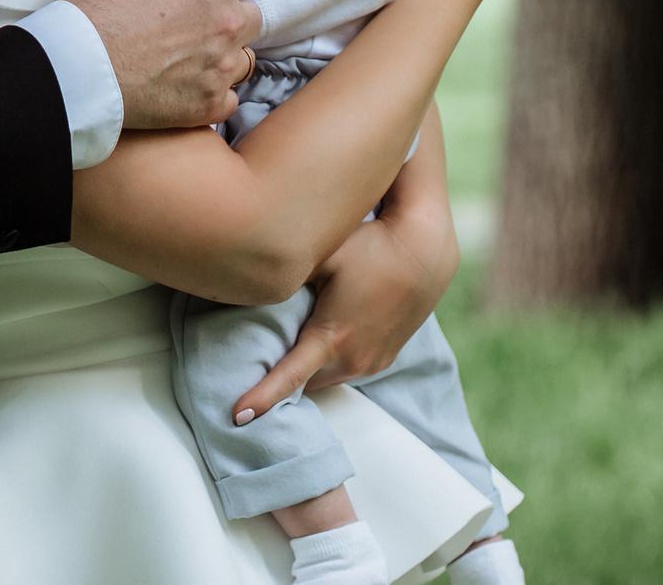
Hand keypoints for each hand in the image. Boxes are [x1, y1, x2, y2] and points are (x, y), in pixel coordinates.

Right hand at [59, 0, 259, 128]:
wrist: (73, 66)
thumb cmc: (94, 3)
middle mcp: (226, 22)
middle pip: (251, 17)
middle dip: (228, 16)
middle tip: (190, 23)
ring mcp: (220, 67)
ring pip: (242, 59)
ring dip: (221, 56)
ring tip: (184, 57)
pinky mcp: (207, 104)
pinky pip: (228, 99)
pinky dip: (211, 93)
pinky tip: (183, 86)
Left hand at [227, 199, 457, 421]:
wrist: (425, 250)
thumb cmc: (370, 246)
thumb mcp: (322, 257)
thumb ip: (287, 278)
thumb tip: (252, 286)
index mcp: (332, 338)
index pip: (289, 379)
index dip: (262, 399)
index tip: (237, 416)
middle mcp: (354, 359)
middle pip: (304, 384)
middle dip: (278, 383)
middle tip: (247, 369)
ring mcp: (373, 362)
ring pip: (325, 378)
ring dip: (305, 372)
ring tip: (277, 356)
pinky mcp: (385, 357)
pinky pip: (345, 370)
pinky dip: (326, 364)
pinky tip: (316, 342)